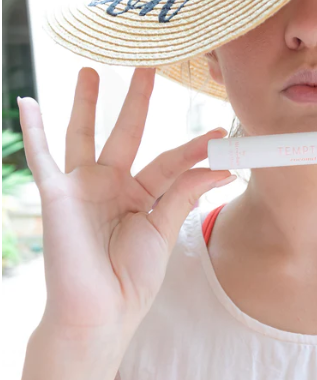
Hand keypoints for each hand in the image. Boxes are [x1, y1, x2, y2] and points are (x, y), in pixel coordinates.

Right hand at [17, 67, 235, 341]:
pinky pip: (42, 157)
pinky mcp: (56, 195)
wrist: (101, 312)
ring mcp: (82, 186)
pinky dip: (34, 131)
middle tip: (149, 66)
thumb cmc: (132, 278)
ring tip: (91, 70)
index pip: (170, 160)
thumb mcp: (164, 229)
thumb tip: (224, 167)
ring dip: (86, 103)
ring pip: (84, 135)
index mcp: (140, 194)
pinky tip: (29, 103)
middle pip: (127, 133)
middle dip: (137, 101)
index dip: (195, 148)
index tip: (221, 134)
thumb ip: (186, 193)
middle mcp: (111, 184)